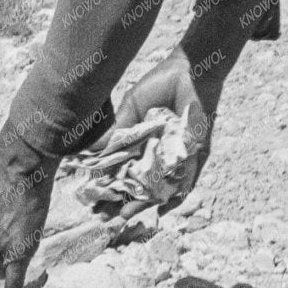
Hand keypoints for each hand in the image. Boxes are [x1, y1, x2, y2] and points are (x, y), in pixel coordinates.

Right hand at [106, 49, 213, 211]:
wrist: (189, 72)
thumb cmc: (159, 85)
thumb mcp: (131, 108)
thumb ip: (117, 131)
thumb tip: (92, 152)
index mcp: (140, 141)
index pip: (121, 169)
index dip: (107, 185)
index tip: (92, 200)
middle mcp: (156, 152)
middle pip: (137, 184)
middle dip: (121, 201)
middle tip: (105, 216)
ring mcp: (175, 156)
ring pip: (158, 187)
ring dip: (143, 203)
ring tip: (125, 215)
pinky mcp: (195, 154)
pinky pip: (186, 179)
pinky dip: (177, 194)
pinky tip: (163, 207)